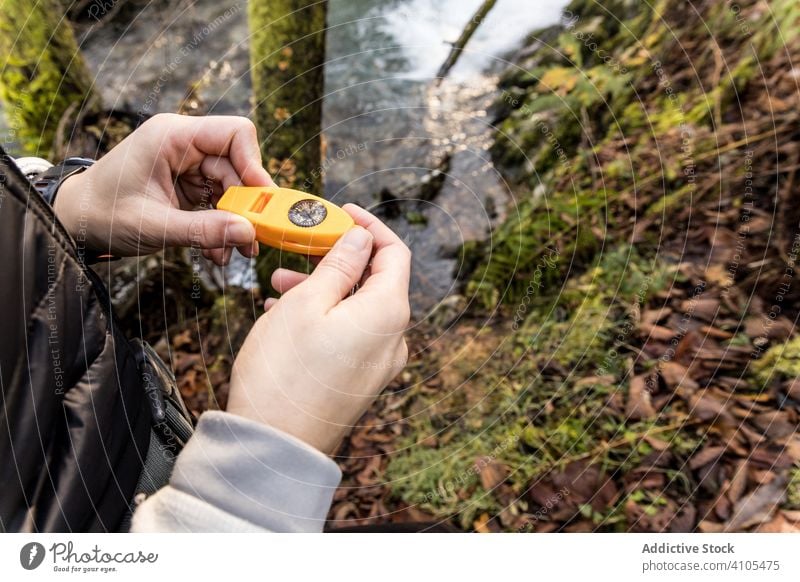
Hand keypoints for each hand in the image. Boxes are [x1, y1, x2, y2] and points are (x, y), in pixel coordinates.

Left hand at [54, 113, 273, 263]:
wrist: (75, 224)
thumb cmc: (102, 214)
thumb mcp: (154, 226)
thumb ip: (202, 230)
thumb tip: (247, 233)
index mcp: (172, 137)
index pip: (233, 134)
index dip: (254, 164)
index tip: (262, 200)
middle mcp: (184, 146)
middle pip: (237, 167)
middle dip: (246, 205)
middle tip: (253, 240)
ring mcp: (186, 166)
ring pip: (231, 188)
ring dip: (235, 222)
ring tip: (234, 252)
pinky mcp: (186, 186)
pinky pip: (217, 203)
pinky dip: (220, 227)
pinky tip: (216, 251)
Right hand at [226, 204, 411, 453]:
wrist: (274, 448)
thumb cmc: (285, 373)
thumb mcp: (307, 302)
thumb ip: (340, 264)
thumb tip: (362, 238)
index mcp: (388, 313)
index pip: (395, 254)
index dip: (370, 227)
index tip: (342, 213)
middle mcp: (393, 340)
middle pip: (374, 282)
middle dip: (335, 261)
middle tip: (297, 252)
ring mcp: (379, 365)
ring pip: (356, 309)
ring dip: (322, 290)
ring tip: (277, 287)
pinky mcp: (360, 382)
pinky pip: (348, 336)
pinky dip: (323, 318)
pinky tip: (285, 317)